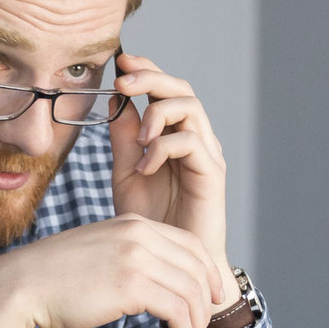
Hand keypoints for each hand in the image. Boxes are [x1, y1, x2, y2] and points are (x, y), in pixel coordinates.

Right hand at [0, 213, 224, 327]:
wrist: (22, 286)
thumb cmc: (55, 278)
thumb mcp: (99, 253)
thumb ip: (129, 257)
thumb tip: (155, 284)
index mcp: (133, 224)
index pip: (189, 244)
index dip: (208, 273)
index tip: (212, 297)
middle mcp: (140, 235)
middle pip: (197, 269)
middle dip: (206, 304)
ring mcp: (137, 258)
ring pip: (191, 293)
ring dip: (195, 326)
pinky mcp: (132, 286)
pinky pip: (178, 311)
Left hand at [108, 53, 233, 296]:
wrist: (171, 265)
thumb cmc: (152, 222)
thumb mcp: (126, 174)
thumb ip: (124, 140)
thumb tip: (117, 102)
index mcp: (172, 134)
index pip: (163, 89)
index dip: (145, 70)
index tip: (119, 62)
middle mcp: (194, 138)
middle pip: (180, 88)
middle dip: (150, 77)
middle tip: (122, 81)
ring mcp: (206, 154)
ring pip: (190, 107)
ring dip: (158, 113)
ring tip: (138, 138)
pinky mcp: (212, 174)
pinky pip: (192, 141)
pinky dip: (164, 147)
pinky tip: (146, 167)